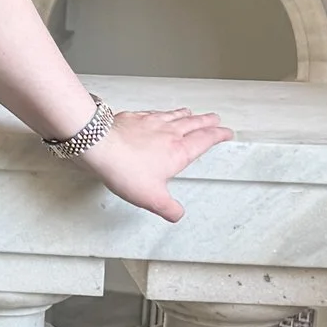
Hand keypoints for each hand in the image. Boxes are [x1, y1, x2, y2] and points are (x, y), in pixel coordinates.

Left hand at [73, 105, 229, 221]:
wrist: (100, 146)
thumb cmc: (126, 169)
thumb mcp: (152, 198)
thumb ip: (168, 208)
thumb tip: (177, 214)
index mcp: (178, 151)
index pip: (205, 140)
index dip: (218, 135)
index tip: (227, 132)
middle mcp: (168, 133)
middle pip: (193, 124)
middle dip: (206, 121)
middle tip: (215, 118)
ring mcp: (151, 122)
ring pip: (174, 116)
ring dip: (186, 115)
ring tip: (192, 113)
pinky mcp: (135, 118)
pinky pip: (154, 112)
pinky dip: (162, 112)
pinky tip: (158, 113)